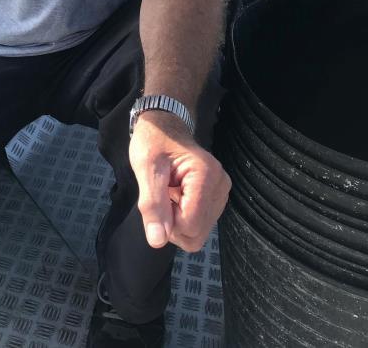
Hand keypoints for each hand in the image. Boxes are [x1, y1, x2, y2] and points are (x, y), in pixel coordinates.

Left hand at [129, 111, 230, 251]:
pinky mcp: (216, 198)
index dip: (167, 220)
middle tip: (162, 196)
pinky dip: (183, 216)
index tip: (158, 195)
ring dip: (177, 220)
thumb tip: (157, 241)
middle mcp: (220, 185)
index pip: (190, 225)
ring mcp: (221, 193)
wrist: (164, 127)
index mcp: (206, 175)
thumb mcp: (145, 167)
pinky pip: (199, 224)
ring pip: (197, 233)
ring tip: (168, 193)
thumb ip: (152, 204)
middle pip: (196, 234)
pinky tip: (175, 196)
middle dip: (172, 223)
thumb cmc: (154, 141)